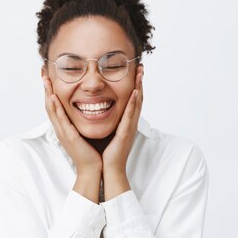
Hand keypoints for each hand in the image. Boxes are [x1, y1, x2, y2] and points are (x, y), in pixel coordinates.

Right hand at [43, 76, 101, 201]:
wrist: (93, 169)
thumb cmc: (91, 153)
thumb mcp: (84, 133)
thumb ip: (83, 122)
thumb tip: (88, 110)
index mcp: (64, 127)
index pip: (54, 105)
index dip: (50, 90)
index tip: (48, 76)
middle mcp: (61, 128)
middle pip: (49, 104)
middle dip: (45, 87)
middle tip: (42, 72)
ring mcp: (62, 132)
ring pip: (51, 109)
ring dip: (47, 93)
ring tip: (45, 79)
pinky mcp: (68, 137)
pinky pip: (60, 119)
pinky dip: (56, 107)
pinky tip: (54, 97)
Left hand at [101, 66, 143, 198]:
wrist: (108, 170)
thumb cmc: (106, 154)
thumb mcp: (106, 132)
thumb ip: (105, 121)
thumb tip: (96, 109)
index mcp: (124, 122)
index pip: (131, 100)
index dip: (134, 85)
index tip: (134, 71)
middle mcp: (129, 123)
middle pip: (137, 98)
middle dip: (140, 82)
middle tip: (141, 66)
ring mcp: (129, 128)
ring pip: (136, 103)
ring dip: (140, 87)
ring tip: (140, 73)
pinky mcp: (125, 134)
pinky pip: (130, 116)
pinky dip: (133, 103)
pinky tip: (135, 92)